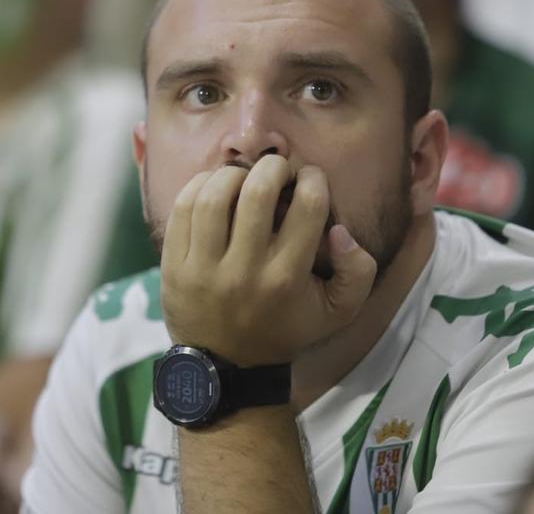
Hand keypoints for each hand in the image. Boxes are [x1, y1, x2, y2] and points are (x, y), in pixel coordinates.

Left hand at [160, 155, 376, 366]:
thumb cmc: (285, 329)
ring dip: (233, 173)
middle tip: (277, 168)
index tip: (310, 178)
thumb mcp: (337, 311)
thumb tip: (340, 231)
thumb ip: (359, 271)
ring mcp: (204, 269)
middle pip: (258, 192)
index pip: (308, 206)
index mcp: (287, 278)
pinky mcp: (174, 267)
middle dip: (272, 166)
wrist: (228, 366)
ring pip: (215, 196)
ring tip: (244, 175)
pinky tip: (214, 185)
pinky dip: (200, 185)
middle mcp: (245, 271)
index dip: (313, 179)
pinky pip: (182, 209)